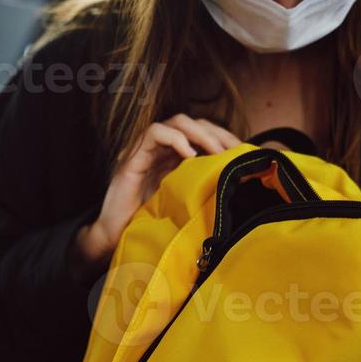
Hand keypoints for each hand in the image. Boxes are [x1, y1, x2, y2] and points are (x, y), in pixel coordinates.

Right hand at [73, 115, 239, 273]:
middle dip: (217, 133)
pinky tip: (190, 154)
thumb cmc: (151, 225)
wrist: (117, 239)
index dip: (223, 136)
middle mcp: (160, 150)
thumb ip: (203, 187)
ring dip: (201, 133)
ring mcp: (145, 151)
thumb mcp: (186, 202)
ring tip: (217, 151)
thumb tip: (237, 182)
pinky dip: (175, 138)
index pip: (201, 132)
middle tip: (235, 150)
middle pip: (192, 123)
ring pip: (175, 122)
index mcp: (173, 158)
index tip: (243, 151)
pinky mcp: (132, 158)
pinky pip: (154, 133)